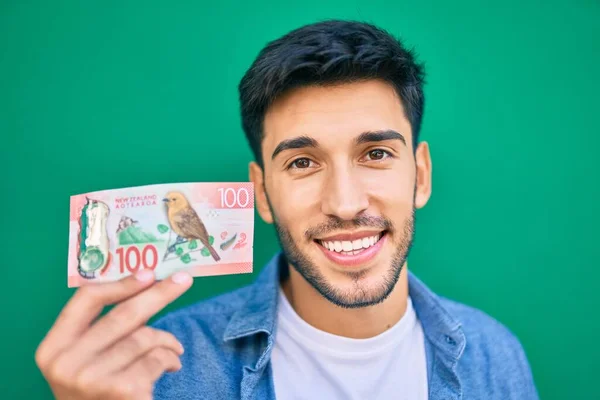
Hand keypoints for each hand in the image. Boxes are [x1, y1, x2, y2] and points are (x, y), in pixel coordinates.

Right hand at [35, 269, 192, 398]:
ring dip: (167, 340)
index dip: (120, 284)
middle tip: (184, 280)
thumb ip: (102, 330)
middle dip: (159, 294)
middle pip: (123, 314)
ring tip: (174, 349)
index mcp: (53, 348)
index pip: (86, 300)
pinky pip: (157, 358)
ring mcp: (93, 379)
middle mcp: (67, 363)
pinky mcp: (122, 390)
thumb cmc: (95, 392)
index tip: (148, 273)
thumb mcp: (85, 361)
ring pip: (144, 337)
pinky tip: (171, 366)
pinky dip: (170, 358)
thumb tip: (145, 285)